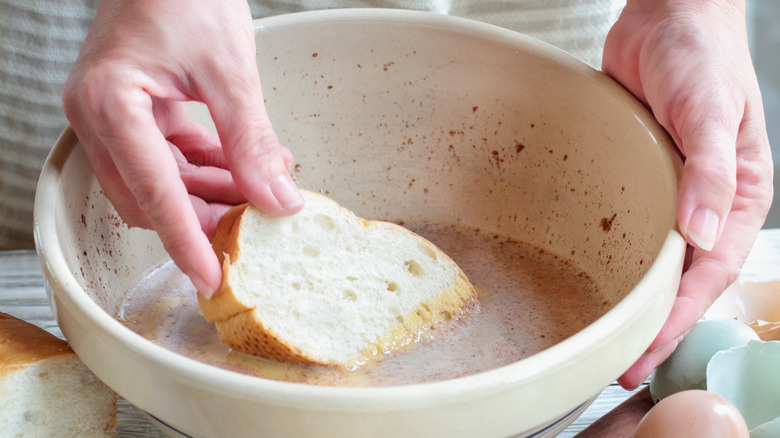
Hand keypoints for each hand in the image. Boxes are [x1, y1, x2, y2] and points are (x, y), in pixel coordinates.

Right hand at [63, 0, 303, 297]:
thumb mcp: (229, 69)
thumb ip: (252, 140)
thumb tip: (277, 199)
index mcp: (111, 103)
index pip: (154, 193)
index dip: (186, 241)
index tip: (211, 278)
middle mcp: (98, 115)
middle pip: (151, 197)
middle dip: (205, 218)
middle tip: (255, 227)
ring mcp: (111, 115)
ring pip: (160, 183)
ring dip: (210, 193)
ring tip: (260, 192)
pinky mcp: (131, 111)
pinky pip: (166, 158)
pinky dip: (205, 167)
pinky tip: (242, 167)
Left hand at [602, 0, 772, 388]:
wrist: (665, 17)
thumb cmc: (701, 55)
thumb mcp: (712, 112)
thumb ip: (712, 172)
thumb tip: (702, 234)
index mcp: (738, 198)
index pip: (709, 273)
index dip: (678, 317)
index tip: (647, 350)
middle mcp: (704, 204)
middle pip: (680, 278)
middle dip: (654, 324)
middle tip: (619, 364)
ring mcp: (667, 194)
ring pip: (652, 259)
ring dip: (632, 299)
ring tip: (605, 337)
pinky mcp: (635, 178)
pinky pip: (626, 226)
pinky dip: (614, 257)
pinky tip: (594, 278)